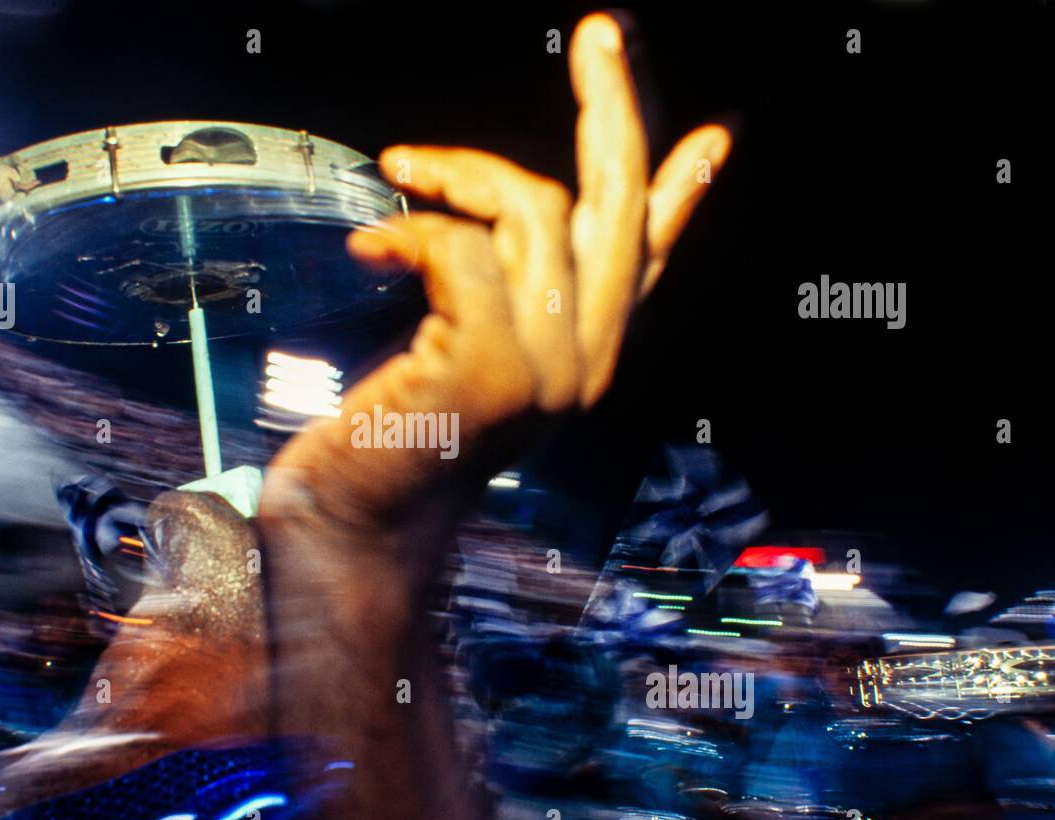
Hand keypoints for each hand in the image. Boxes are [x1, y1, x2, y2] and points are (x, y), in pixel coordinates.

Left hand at [263, 13, 731, 529]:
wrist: (355, 523)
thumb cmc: (398, 435)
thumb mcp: (463, 348)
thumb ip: (506, 285)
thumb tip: (514, 217)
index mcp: (583, 355)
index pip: (647, 258)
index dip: (681, 192)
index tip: (712, 138)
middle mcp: (585, 364)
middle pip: (618, 210)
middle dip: (615, 107)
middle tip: (604, 31)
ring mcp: (548, 372)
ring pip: (536, 212)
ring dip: (459, 174)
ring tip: (403, 173)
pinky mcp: (491, 372)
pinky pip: (464, 248)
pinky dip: (409, 232)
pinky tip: (370, 249)